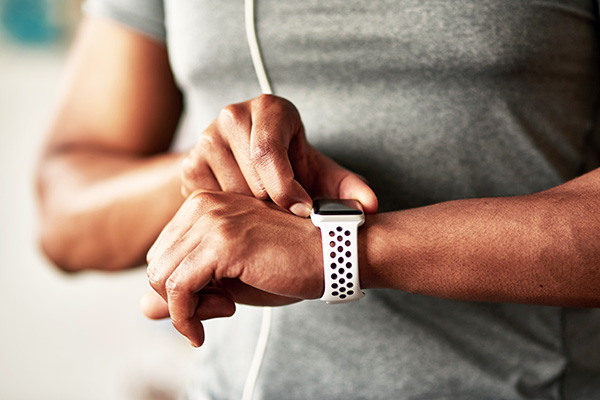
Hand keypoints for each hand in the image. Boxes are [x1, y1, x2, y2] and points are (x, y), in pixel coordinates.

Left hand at [145, 191, 322, 345]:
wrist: (336, 253)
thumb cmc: (290, 265)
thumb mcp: (232, 279)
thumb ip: (188, 290)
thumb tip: (143, 308)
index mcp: (205, 205)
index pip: (163, 253)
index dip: (181, 285)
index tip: (216, 299)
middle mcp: (203, 205)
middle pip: (157, 264)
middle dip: (180, 297)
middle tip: (222, 306)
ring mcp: (212, 221)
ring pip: (161, 277)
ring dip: (186, 309)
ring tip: (226, 308)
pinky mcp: (223, 243)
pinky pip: (179, 289)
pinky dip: (187, 316)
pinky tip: (218, 318)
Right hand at [181, 94, 377, 215]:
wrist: (251, 165)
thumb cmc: (292, 166)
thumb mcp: (321, 174)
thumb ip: (347, 189)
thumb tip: (369, 207)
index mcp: (270, 108)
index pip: (269, 153)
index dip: (286, 189)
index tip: (302, 210)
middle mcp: (232, 115)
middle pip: (251, 179)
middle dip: (272, 205)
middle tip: (284, 210)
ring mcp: (204, 138)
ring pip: (230, 196)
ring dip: (251, 213)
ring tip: (264, 207)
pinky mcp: (188, 164)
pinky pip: (210, 203)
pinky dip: (230, 214)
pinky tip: (243, 209)